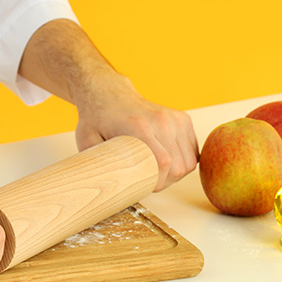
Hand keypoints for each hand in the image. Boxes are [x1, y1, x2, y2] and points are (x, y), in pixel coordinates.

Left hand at [75, 73, 198, 191]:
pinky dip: (185, 161)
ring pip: (190, 160)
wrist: (110, 94)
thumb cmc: (97, 119)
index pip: (163, 163)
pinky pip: (194, 151)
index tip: (145, 186)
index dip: (158, 182)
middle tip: (150, 181)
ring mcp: (175, 118)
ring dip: (177, 172)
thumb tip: (98, 187)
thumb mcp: (87, 141)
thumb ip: (94, 163)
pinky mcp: (183, 119)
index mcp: (139, 126)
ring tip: (158, 171)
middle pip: (179, 165)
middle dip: (167, 182)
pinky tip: (170, 161)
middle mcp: (161, 120)